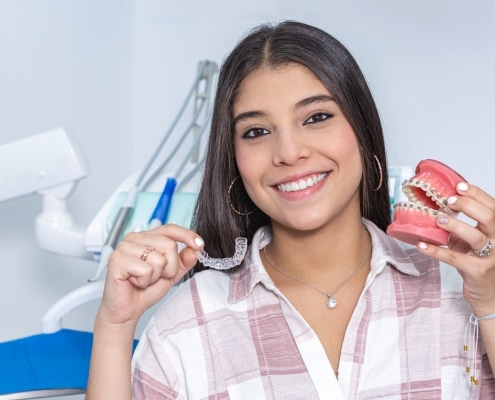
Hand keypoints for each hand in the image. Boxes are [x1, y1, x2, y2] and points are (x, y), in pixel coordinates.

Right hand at [96, 224, 203, 327]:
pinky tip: (134, 282)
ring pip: (158, 258)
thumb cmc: (144, 290)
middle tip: (154, 276)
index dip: (186, 235)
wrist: (126, 310)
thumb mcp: (171, 274)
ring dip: (155, 276)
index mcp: (146, 237)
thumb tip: (195, 250)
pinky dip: (144, 281)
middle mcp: (134, 238)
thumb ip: (183, 261)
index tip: (200, 244)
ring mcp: (124, 247)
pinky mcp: (117, 260)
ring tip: (142, 280)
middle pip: (169, 244)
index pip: (169, 229)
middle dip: (169, 267)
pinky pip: (145, 269)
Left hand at [417, 182, 494, 315]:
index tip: (458, 186)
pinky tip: (422, 245)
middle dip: (468, 205)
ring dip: (456, 226)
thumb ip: (460, 227)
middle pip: (490, 217)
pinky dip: (437, 251)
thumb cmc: (478, 263)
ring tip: (438, 219)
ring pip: (476, 237)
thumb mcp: (471, 242)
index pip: (492, 206)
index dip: (476, 194)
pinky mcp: (478, 272)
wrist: (489, 295)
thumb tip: (436, 210)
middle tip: (448, 200)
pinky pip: (456, 259)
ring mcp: (491, 257)